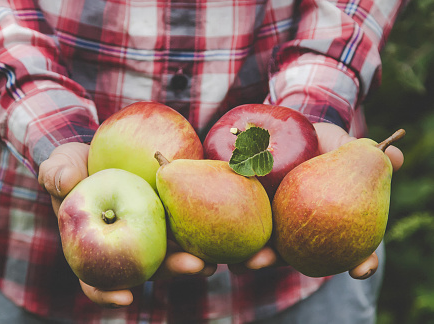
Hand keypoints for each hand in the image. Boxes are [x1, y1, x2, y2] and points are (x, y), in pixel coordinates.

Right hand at [38, 142, 215, 307]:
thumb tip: (64, 182)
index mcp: (95, 249)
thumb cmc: (75, 165)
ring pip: (173, 253)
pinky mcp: (168, 215)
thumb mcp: (60, 165)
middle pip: (148, 269)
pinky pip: (186, 226)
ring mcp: (150, 234)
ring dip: (195, 259)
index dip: (108, 294)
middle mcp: (126, 248)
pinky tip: (221, 230)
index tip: (127, 298)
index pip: (96, 280)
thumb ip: (56, 173)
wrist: (99, 151)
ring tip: (215, 258)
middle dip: (173, 271)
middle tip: (196, 267)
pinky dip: (203, 232)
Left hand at [230, 122, 403, 278]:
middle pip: (289, 255)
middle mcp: (296, 230)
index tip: (361, 268)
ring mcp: (268, 222)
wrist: (292, 131)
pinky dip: (226, 229)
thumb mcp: (345, 147)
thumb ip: (368, 155)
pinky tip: (217, 234)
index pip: (351, 250)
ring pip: (258, 245)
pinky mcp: (243, 207)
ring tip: (239, 260)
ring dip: (247, 255)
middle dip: (273, 262)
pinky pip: (234, 220)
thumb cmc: (323, 145)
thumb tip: (398, 155)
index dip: (361, 261)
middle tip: (263, 262)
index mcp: (326, 225)